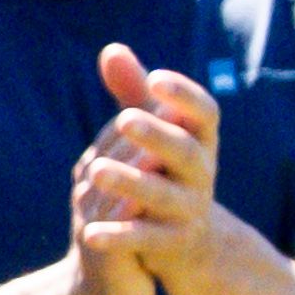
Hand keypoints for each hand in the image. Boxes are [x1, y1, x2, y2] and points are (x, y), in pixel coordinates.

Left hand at [73, 46, 233, 291]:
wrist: (188, 243)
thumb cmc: (166, 172)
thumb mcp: (154, 133)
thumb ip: (134, 94)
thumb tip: (111, 50)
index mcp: (200, 142)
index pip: (205, 114)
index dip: (185, 95)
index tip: (156, 79)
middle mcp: (202, 174)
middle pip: (186, 153)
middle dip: (158, 135)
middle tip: (125, 118)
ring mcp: (190, 211)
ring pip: (164, 197)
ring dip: (131, 183)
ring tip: (95, 170)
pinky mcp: (173, 244)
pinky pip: (147, 239)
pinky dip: (120, 237)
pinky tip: (88, 232)